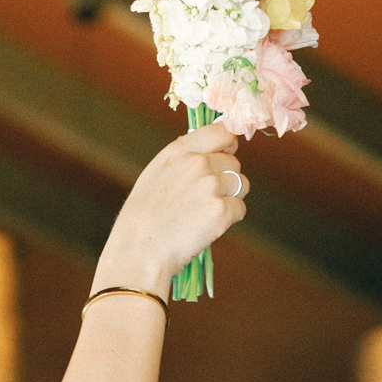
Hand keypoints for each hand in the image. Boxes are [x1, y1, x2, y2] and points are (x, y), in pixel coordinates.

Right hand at [92, 122, 246, 296]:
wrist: (139, 250)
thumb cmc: (142, 218)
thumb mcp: (156, 174)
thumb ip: (183, 158)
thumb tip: (209, 150)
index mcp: (180, 150)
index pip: (223, 131)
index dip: (228, 146)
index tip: (225, 157)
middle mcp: (198, 163)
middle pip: (234, 163)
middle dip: (226, 180)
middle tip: (204, 200)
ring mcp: (211, 186)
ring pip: (241, 185)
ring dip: (230, 199)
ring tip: (205, 214)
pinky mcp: (221, 211)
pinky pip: (240, 209)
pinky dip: (229, 219)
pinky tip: (208, 227)